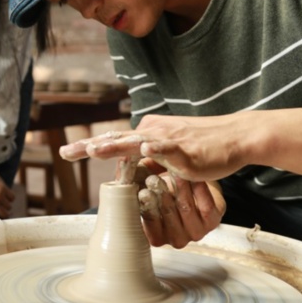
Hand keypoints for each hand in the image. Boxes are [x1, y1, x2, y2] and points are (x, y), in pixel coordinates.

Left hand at [59, 113, 252, 181]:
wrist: (235, 137)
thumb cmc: (203, 147)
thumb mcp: (169, 154)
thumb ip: (149, 160)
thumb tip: (132, 170)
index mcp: (146, 133)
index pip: (113, 140)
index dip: (90, 146)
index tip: (67, 151)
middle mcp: (152, 132)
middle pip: (115, 139)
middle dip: (89, 146)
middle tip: (65, 152)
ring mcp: (168, 138)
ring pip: (136, 142)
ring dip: (114, 145)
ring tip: (93, 149)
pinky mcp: (186, 148)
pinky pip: (169, 147)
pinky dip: (157, 148)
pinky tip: (146, 150)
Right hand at [137, 171, 224, 248]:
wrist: (193, 189)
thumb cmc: (164, 189)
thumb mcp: (145, 185)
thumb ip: (131, 178)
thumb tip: (121, 162)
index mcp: (157, 236)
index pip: (150, 224)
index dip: (147, 207)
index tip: (143, 191)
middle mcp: (176, 239)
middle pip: (168, 214)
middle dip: (161, 194)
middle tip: (155, 179)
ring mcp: (196, 232)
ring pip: (186, 208)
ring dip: (180, 188)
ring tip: (175, 173)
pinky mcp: (213, 222)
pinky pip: (206, 205)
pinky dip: (199, 189)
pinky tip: (193, 177)